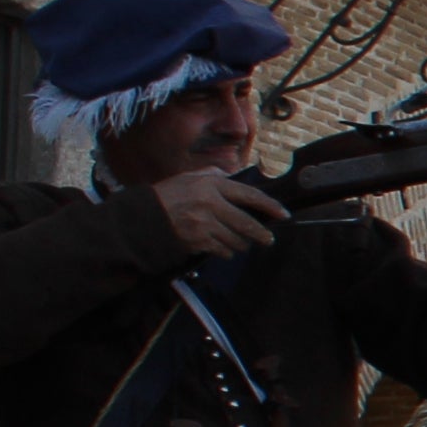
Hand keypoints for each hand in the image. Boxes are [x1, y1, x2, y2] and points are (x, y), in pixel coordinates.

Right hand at [146, 166, 286, 259]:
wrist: (143, 216)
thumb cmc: (168, 195)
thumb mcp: (189, 177)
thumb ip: (212, 174)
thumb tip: (232, 175)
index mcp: (211, 185)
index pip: (249, 195)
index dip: (270, 205)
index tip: (283, 214)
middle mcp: (210, 203)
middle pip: (246, 223)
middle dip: (261, 234)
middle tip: (268, 239)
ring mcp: (204, 224)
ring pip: (236, 239)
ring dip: (241, 244)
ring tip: (240, 242)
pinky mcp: (198, 241)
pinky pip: (222, 250)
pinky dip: (226, 252)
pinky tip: (223, 248)